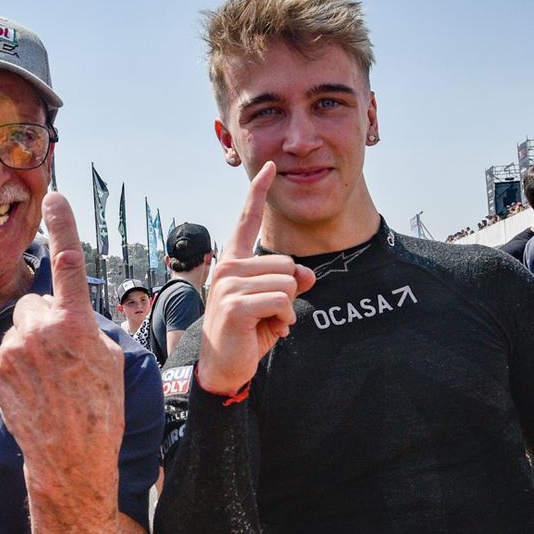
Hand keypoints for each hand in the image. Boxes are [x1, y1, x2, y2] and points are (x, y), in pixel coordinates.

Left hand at [0, 193, 125, 488]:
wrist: (71, 458)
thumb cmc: (100, 411)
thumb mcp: (110, 361)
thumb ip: (88, 329)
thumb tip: (73, 317)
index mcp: (76, 323)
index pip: (68, 263)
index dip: (63, 226)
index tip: (55, 195)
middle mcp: (41, 330)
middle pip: (34, 305)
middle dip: (44, 322)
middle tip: (63, 359)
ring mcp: (14, 350)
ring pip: (19, 331)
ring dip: (31, 347)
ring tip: (51, 383)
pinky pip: (6, 355)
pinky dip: (17, 370)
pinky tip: (34, 394)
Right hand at [196, 163, 315, 395]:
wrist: (224, 367)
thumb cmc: (248, 334)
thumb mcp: (275, 305)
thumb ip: (291, 284)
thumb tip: (309, 275)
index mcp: (234, 261)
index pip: (247, 220)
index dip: (258, 192)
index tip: (269, 166)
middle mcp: (228, 267)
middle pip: (287, 263)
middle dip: (290, 292)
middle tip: (271, 314)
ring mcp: (229, 284)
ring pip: (287, 282)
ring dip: (287, 308)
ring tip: (268, 323)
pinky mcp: (235, 305)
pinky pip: (281, 300)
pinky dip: (285, 318)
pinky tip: (270, 330)